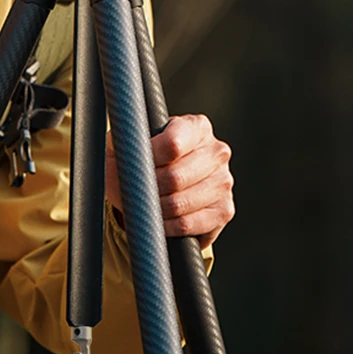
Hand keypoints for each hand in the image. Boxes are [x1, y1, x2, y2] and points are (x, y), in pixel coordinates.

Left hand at [105, 114, 234, 249]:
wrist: (160, 183)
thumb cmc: (142, 158)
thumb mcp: (130, 143)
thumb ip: (128, 140)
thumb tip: (129, 151)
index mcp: (197, 127)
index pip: (173, 144)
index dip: (149, 160)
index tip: (135, 166)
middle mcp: (217, 151)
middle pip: (176, 177)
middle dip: (150, 189)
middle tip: (137, 192)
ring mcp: (224, 181)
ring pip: (181, 203)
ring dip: (156, 209)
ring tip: (146, 205)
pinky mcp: (224, 210)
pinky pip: (189, 224)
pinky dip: (168, 226)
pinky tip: (159, 220)